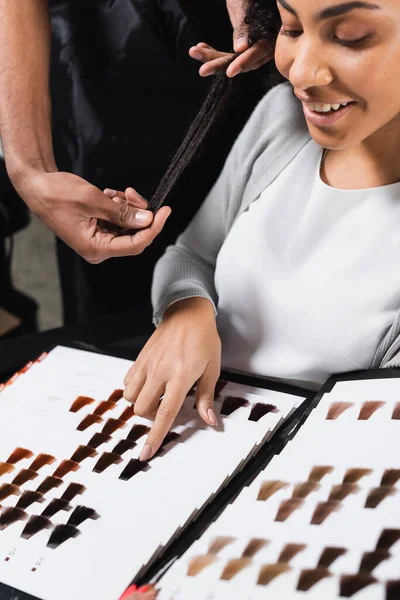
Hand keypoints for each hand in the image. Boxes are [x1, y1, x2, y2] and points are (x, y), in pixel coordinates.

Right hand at [13, 170, 170, 262]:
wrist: (37, 186)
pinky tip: (109, 196)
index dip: (153, 227)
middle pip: (134, 236)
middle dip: (138, 213)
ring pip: (127, 227)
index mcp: (95, 248)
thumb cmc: (58, 193)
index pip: (135, 244)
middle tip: (131, 193)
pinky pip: (118, 222)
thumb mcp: (94, 200)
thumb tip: (147, 219)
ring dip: (127, 208)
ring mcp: (98, 241)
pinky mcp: (97, 231)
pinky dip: (119, 208)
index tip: (165, 210)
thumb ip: (122, 212)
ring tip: (114, 192)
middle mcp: (98, 249)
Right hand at [123, 297, 221, 460]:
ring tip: (157, 396)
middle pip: (142, 408)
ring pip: (130, 396)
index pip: (165, 414)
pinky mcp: (139, 357)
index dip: (155, 436)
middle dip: (150, 417)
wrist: (188, 312)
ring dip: (141, 403)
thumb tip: (210, 421)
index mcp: (180, 376)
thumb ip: (206, 396)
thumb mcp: (212, 368)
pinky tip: (149, 384)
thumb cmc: (204, 339)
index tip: (146, 453)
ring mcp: (147, 364)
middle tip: (166, 408)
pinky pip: (127, 381)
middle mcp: (160, 371)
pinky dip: (134, 389)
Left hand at [189, 0, 273, 77]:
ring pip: (235, 58)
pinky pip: (230, 53)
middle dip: (221, 64)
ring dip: (213, 57)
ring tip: (194, 52)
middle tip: (202, 71)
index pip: (259, 51)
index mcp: (272, 30)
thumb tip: (241, 48)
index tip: (229, 72)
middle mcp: (266, 40)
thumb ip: (245, 26)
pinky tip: (200, 46)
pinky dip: (214, 51)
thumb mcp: (246, 3)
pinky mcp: (245, 43)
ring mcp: (256, 43)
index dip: (244, 62)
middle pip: (244, 59)